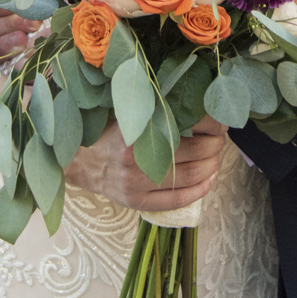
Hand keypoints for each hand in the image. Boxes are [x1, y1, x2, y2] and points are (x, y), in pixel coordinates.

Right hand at [65, 115, 228, 211]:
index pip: (189, 123)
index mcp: (137, 128)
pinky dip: (199, 190)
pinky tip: (208, 179)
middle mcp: (137, 157)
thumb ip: (157, 106)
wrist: (76, 158)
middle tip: (219, 137)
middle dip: (215, 143)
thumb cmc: (107, 130)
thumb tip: (195, 96)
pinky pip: (176, 200)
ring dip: (211, 165)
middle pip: (196, 151)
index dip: (212, 122)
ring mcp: (137, 182)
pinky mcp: (136, 201)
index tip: (220, 119)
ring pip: (191, 175)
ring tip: (215, 156)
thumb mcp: (129, 110)